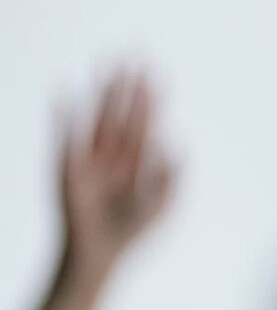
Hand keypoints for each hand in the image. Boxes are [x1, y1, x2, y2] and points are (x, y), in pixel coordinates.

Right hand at [56, 69, 175, 285]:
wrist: (101, 255)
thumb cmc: (133, 233)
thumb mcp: (163, 206)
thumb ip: (172, 177)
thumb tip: (177, 143)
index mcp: (138, 160)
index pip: (147, 121)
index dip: (152, 97)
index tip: (158, 71)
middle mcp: (115, 153)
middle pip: (124, 111)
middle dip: (129, 86)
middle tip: (135, 54)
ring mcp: (91, 157)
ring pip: (99, 117)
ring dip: (103, 92)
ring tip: (107, 64)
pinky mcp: (69, 167)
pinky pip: (67, 136)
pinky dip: (66, 116)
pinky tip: (66, 93)